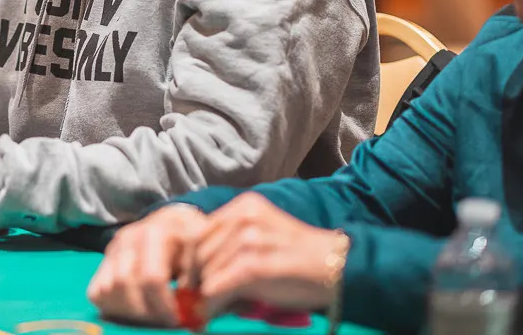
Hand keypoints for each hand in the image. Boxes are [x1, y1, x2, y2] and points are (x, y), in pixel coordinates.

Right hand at [87, 204, 209, 326]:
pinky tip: (134, 309)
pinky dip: (112, 306)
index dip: (163, 305)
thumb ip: (199, 284)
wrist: (171, 221)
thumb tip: (195, 321)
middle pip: (126, 284)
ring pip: (109, 289)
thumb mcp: (200, 255)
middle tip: (163, 321)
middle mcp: (129, 237)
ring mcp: (113, 249)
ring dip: (129, 310)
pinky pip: (96, 292)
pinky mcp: (103, 261)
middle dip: (145, 311)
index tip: (177, 320)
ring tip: (151, 315)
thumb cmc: (188, 242)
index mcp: (156, 233)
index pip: (151, 277)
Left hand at [187, 193, 345, 320]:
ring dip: (202, 294)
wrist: (336, 269)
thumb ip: (230, 246)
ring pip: (205, 270)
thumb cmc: (298, 259)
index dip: (188, 259)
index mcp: (243, 207)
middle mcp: (244, 216)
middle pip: (196, 251)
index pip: (196, 231)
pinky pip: (218, 286)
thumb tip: (195, 276)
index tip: (186, 280)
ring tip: (204, 309)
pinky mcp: (255, 264)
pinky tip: (211, 314)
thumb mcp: (262, 239)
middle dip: (191, 278)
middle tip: (190, 299)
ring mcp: (250, 239)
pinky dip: (211, 303)